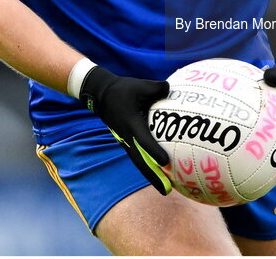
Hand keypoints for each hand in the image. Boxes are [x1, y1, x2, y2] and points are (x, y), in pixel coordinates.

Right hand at [79, 66, 171, 193]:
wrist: (102, 95)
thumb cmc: (122, 90)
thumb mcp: (140, 85)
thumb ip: (157, 88)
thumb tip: (172, 90)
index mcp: (131, 124)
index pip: (144, 140)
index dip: (154, 152)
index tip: (165, 162)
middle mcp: (128, 137)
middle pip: (141, 161)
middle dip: (154, 176)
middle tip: (167, 190)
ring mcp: (126, 141)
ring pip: (140, 162)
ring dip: (151, 175)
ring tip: (166, 189)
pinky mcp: (127, 142)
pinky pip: (139, 157)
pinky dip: (149, 166)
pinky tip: (161, 173)